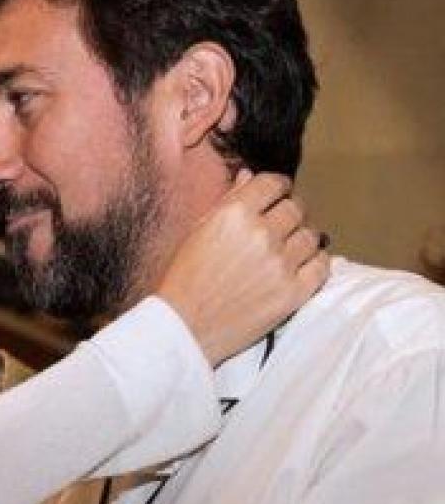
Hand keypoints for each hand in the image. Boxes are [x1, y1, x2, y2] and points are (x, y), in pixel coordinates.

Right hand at [156, 170, 329, 365]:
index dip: (278, 187)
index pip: (273, 184)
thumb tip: (251, 175)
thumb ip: (228, 201)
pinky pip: (321, 265)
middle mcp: (260, 235)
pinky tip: (300, 265)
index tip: (278, 193)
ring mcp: (280, 265)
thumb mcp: (197, 232)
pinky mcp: (292, 293)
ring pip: (311, 235)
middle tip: (280, 225)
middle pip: (296, 208)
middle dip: (289, 212)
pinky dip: (315, 261)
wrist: (183, 328)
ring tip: (288, 248)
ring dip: (302, 238)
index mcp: (233, 215)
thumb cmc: (184, 279)